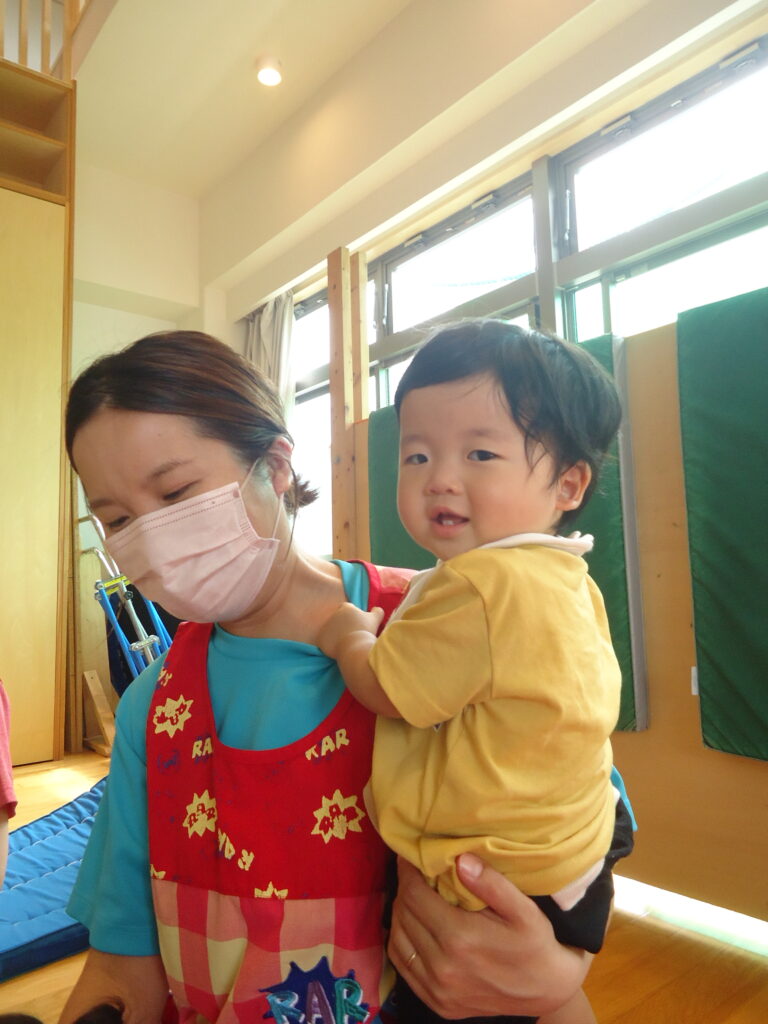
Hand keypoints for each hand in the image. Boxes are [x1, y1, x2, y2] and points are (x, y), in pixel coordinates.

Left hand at [317, 602, 383, 659]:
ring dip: (336, 634)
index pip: (346, 607)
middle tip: (352, 634)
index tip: (356, 622)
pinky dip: (330, 645)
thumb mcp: (375, 619)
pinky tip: (339, 649)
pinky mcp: (321, 639)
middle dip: (343, 625)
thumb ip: (377, 611)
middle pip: (338, 619)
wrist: (355, 647)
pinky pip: (325, 641)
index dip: (351, 614)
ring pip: (331, 630)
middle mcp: (334, 615)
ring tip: (346, 643)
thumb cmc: (365, 631)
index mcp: (346, 608)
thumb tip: (376, 609)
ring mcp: (326, 627)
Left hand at [388, 856, 591, 1018]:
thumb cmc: (536, 943)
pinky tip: (415, 926)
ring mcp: (438, 989)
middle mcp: (443, 966)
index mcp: (461, 938)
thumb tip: (460, 859)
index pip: (414, 895)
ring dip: (401, 913)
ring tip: (414, 896)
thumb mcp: (525, 909)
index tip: (411, 855)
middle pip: (403, 914)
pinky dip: (402, 941)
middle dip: (405, 888)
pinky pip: (403, 966)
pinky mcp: (437, 1003)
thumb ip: (492, 883)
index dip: (408, 871)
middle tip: (414, 872)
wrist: (547, 990)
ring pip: (398, 939)